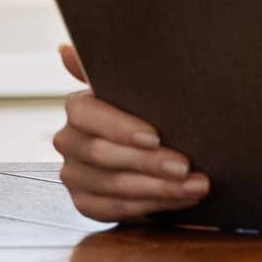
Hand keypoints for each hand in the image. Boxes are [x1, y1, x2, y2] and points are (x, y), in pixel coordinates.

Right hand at [52, 43, 210, 222]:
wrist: (156, 146)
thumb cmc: (149, 110)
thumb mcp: (137, 85)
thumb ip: (104, 67)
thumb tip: (64, 50)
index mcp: (78, 108)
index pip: (88, 115)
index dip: (120, 127)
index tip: (156, 136)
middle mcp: (68, 141)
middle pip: (103, 155)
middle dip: (149, 163)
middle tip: (185, 166)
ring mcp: (74, 175)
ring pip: (113, 186)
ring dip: (159, 189)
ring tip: (197, 186)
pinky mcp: (86, 203)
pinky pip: (115, 210)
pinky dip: (153, 206)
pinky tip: (182, 200)